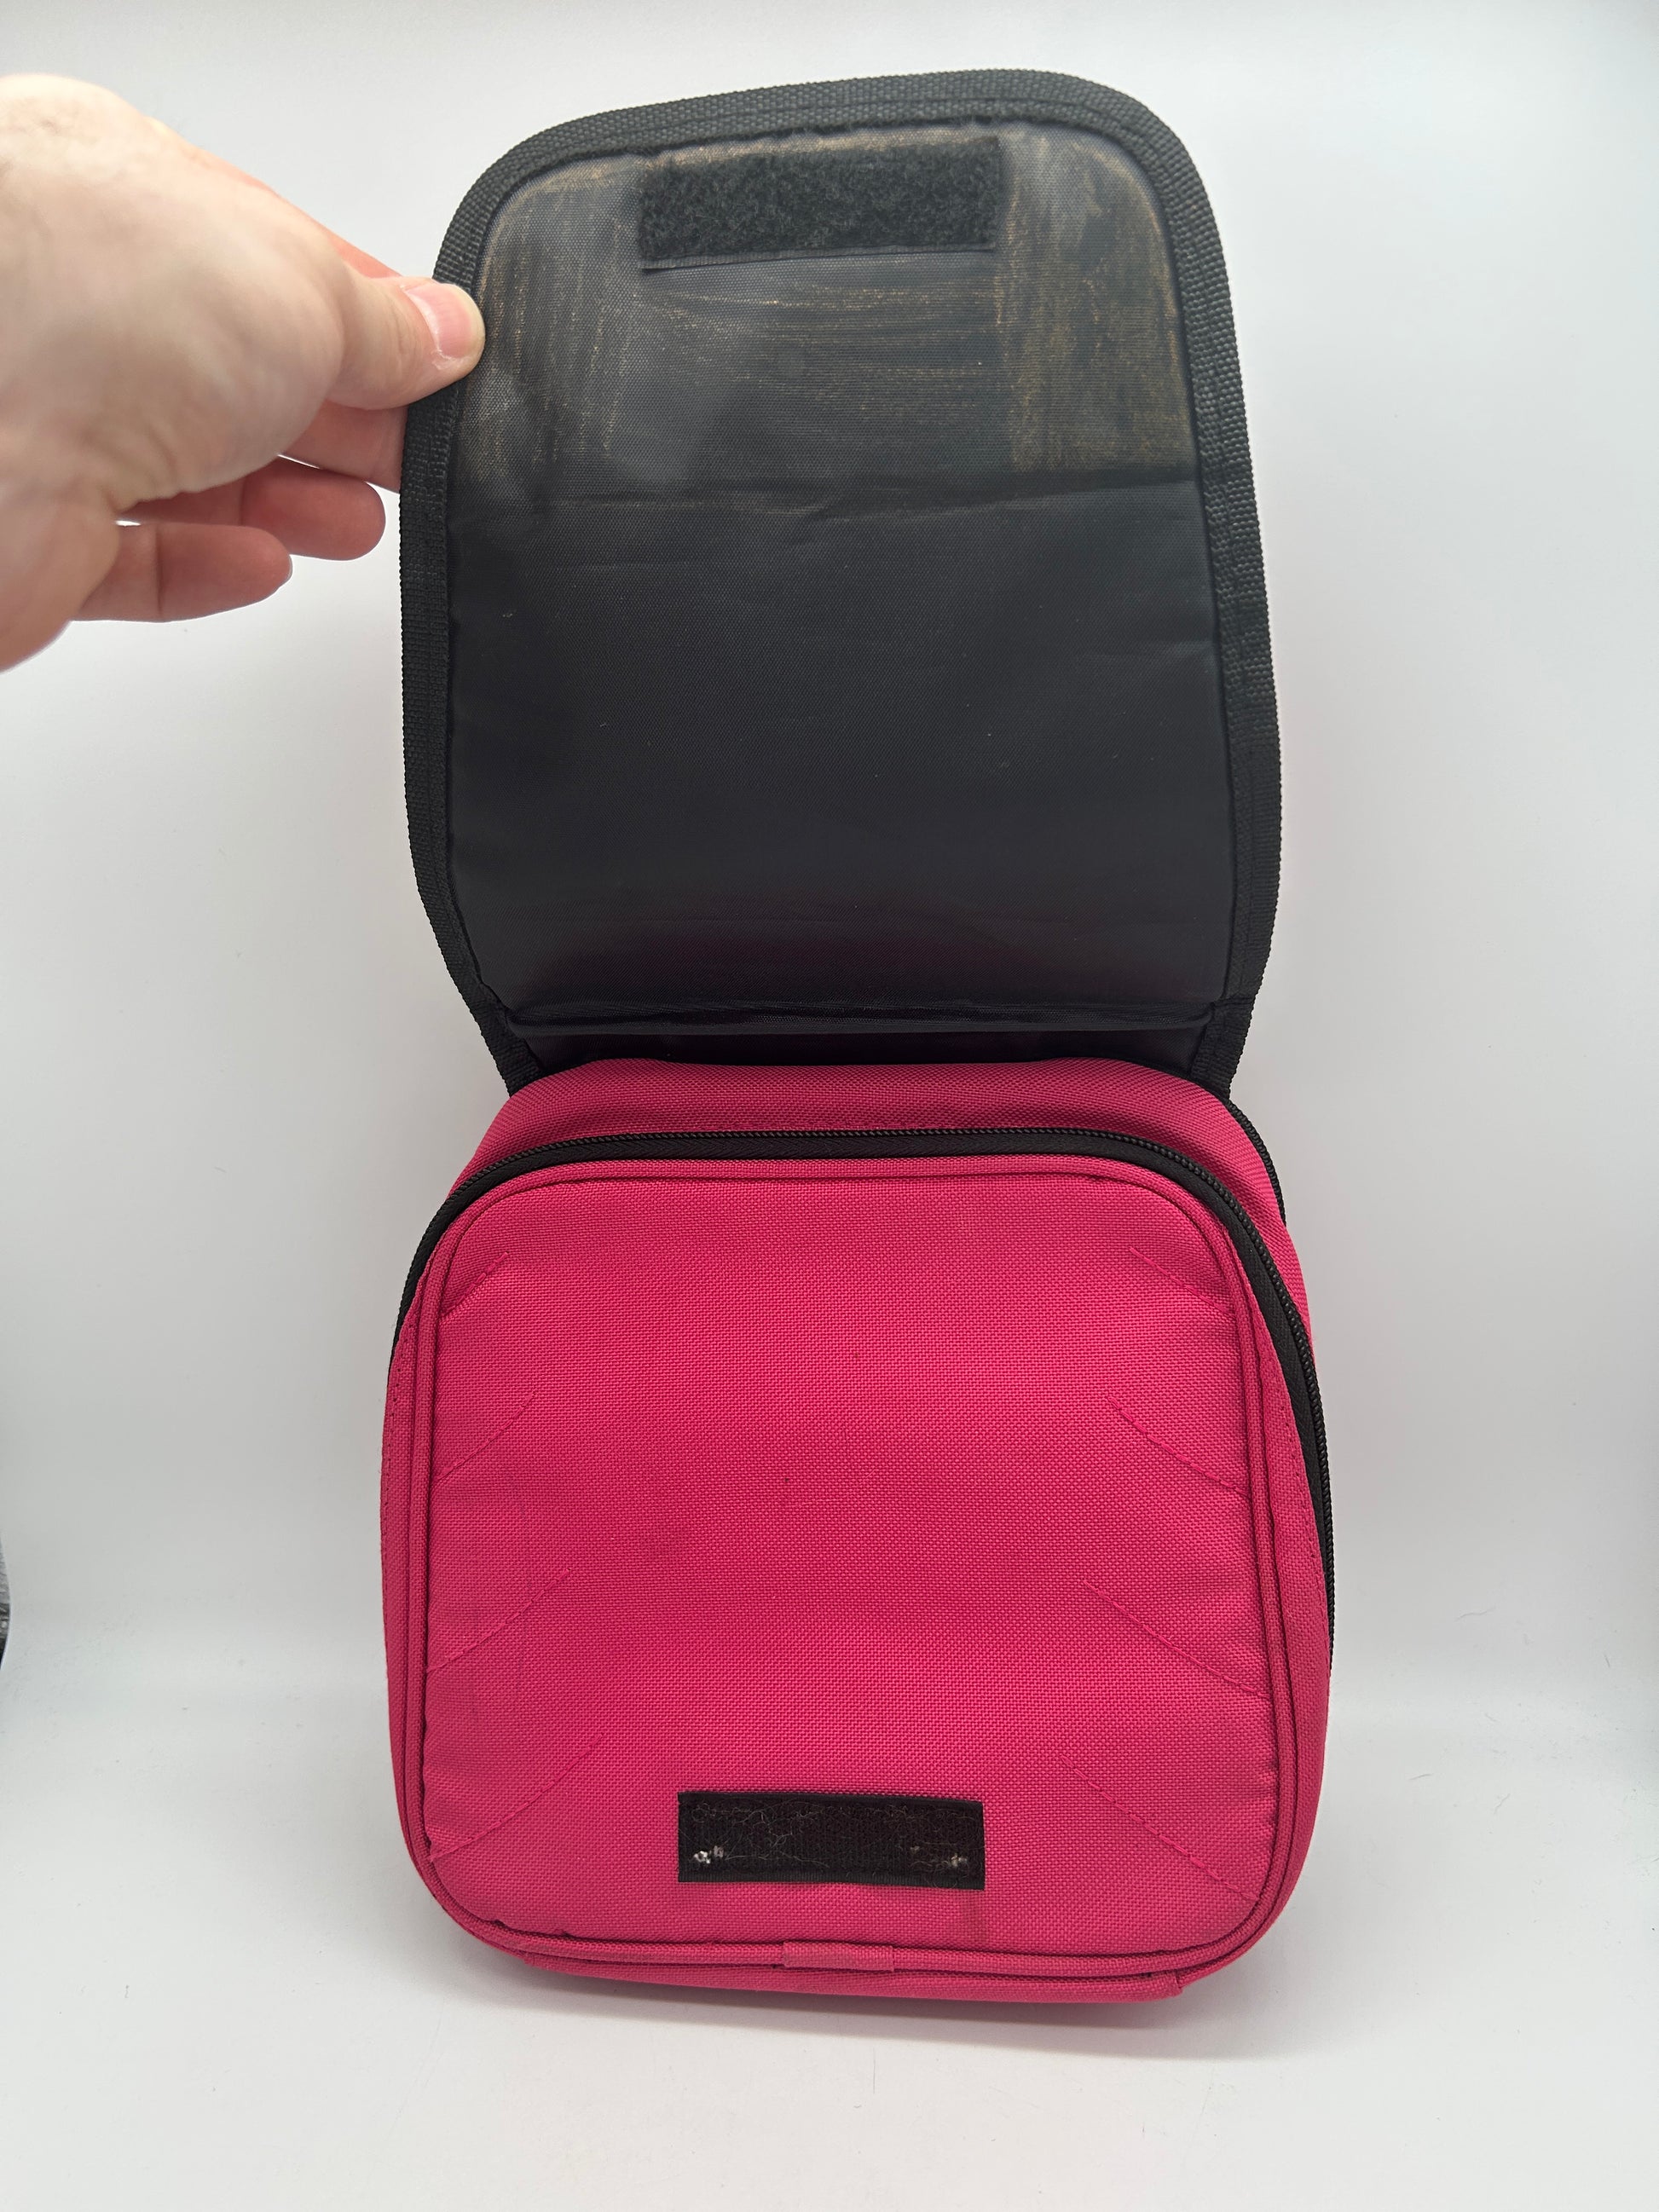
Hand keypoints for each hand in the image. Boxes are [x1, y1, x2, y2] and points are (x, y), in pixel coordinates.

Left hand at [0, 75, 485, 669]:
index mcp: (124, 192)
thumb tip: (442, 337)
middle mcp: (72, 297)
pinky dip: (202, 566)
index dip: (359, 319)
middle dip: (332, 423)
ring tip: (352, 523)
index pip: (265, 259)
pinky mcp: (27, 529)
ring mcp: (41, 414)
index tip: (431, 371)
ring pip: (181, 468)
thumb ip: (381, 324)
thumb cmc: (96, 304)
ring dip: (280, 501)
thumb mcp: (301, 289)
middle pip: (231, 372)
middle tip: (411, 460)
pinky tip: (260, 564)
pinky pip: (125, 555)